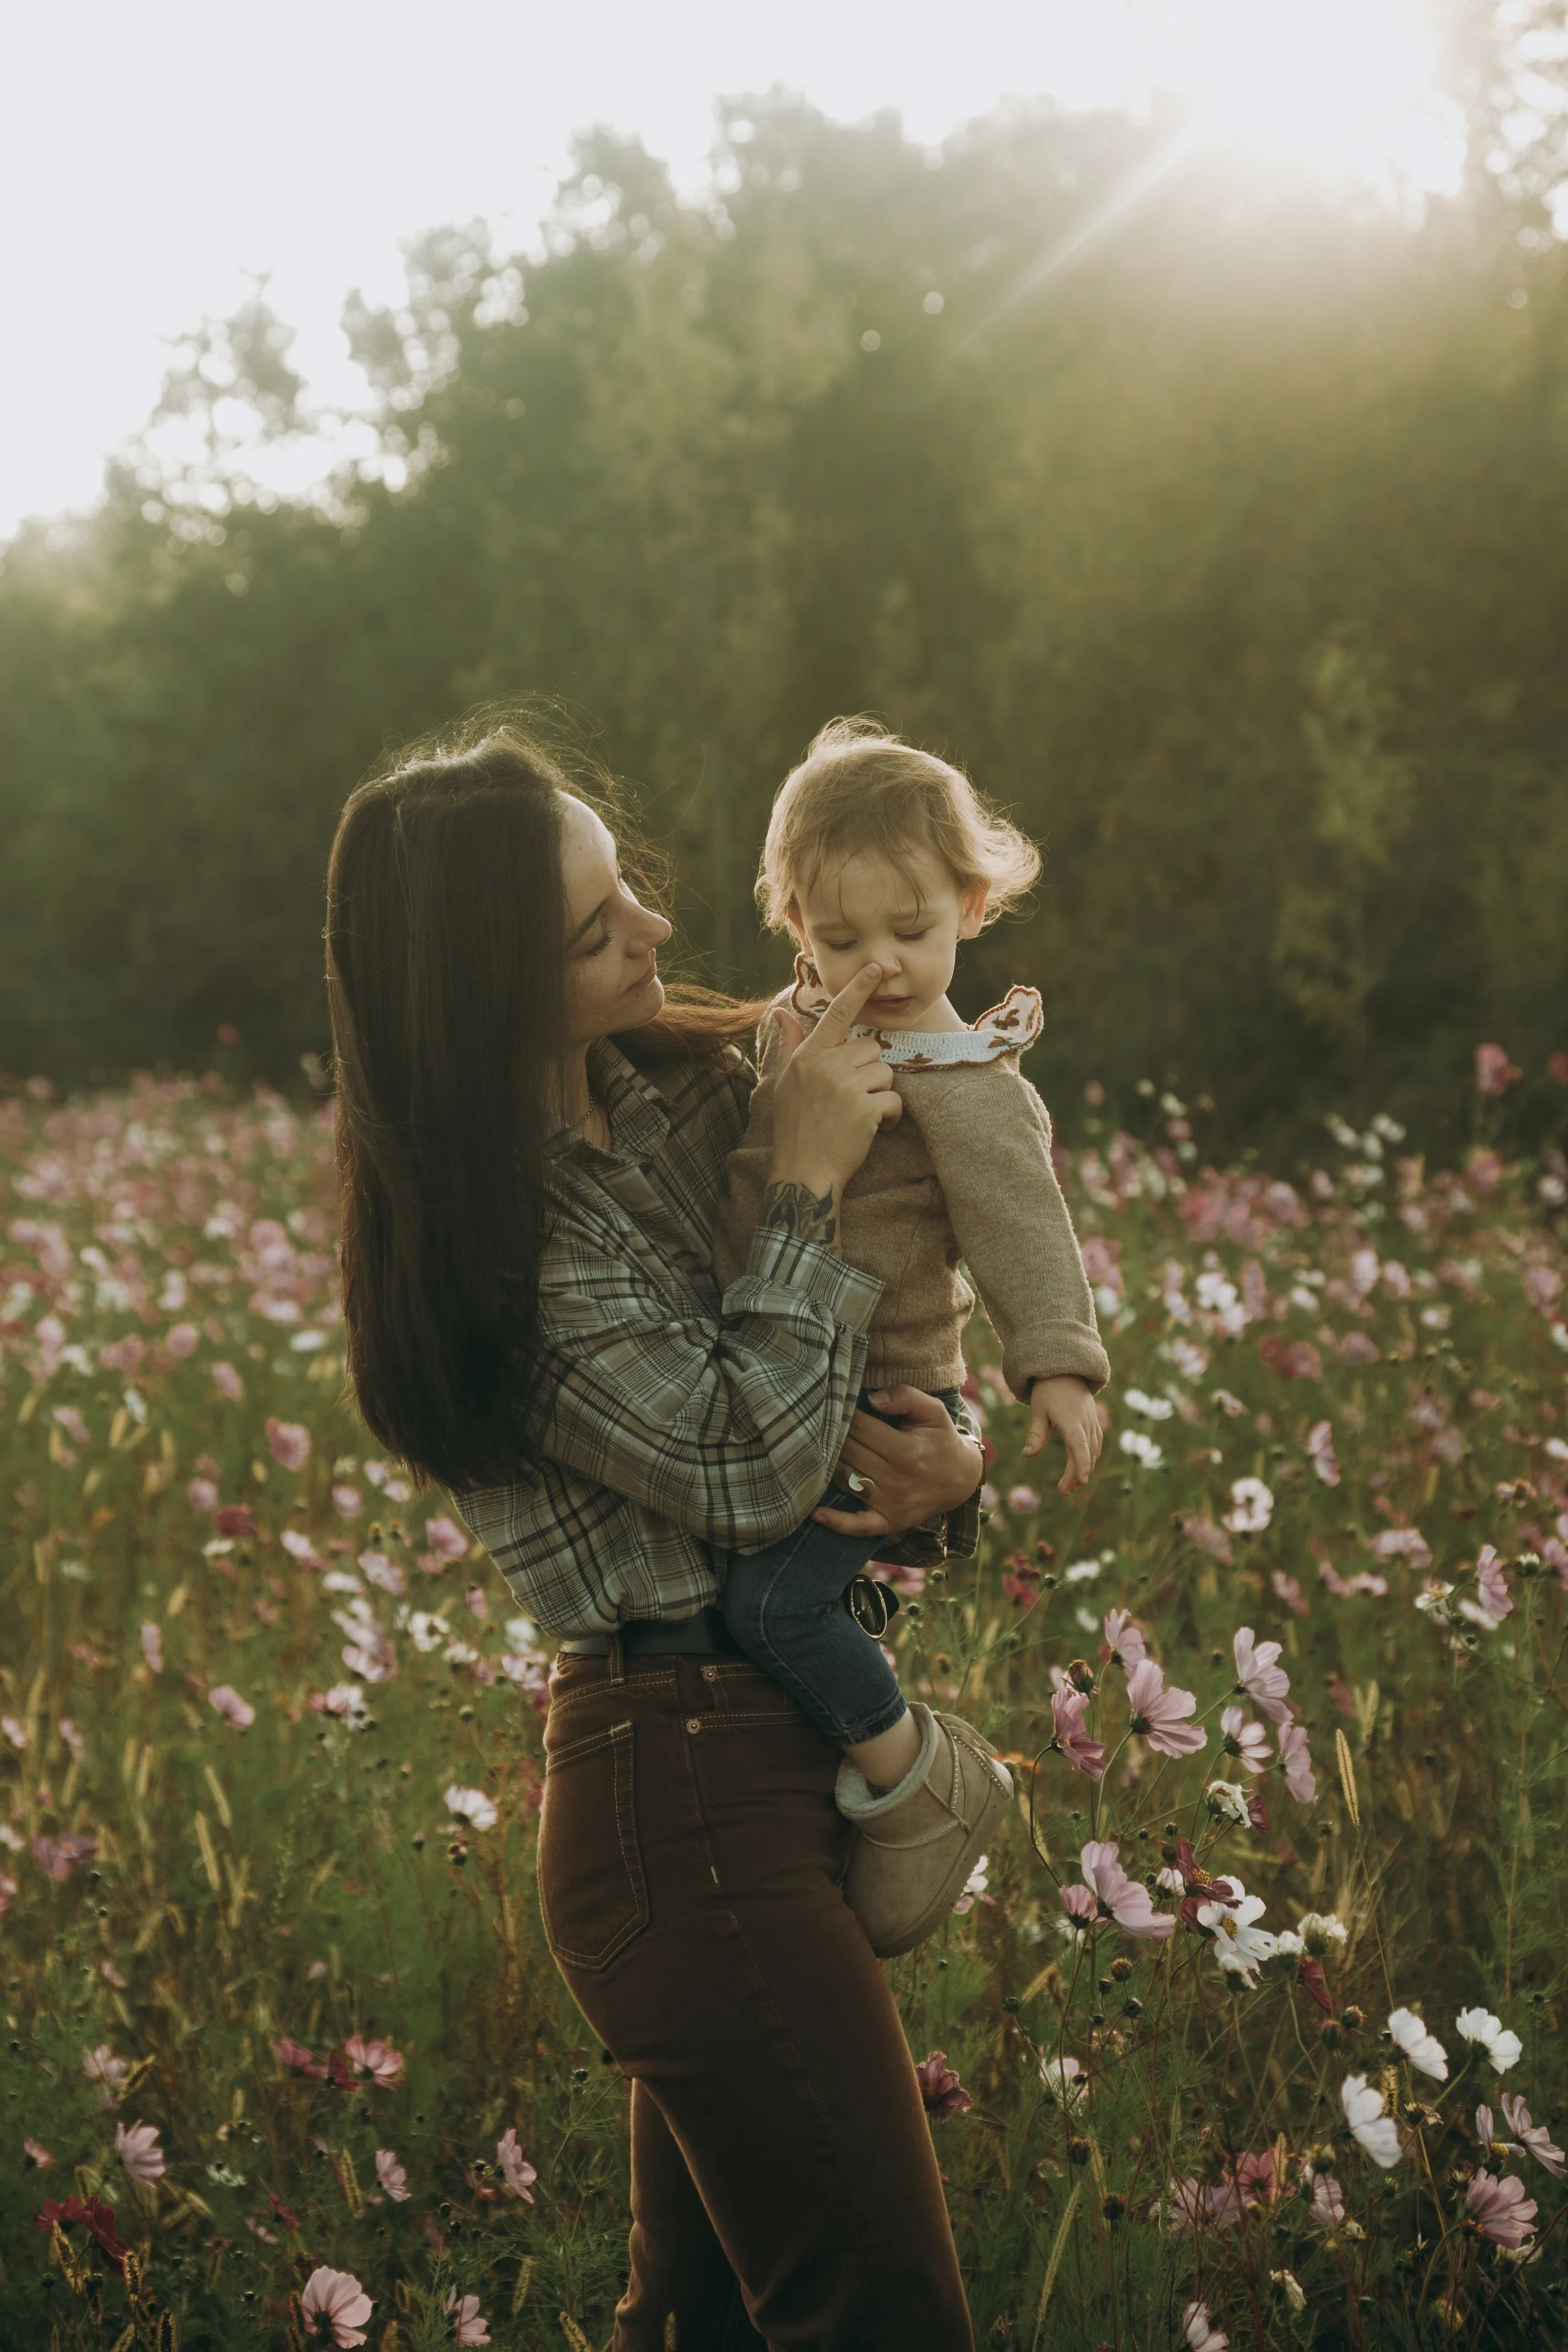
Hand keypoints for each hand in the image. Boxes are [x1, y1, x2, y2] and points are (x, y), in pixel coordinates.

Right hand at [767, 963, 902, 1199]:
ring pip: (885, 1073)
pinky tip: (873, 1129)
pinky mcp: (866, 1108)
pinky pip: (894, 1100)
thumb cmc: (794, 1127)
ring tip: (858, 1115)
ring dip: (879, 1095)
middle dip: (869, 1072)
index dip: (858, 988)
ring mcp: (847, 1086)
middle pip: (870, 1049)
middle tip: (852, 1097)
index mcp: (809, 1055)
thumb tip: (780, 1011)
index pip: (838, 1013)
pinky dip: (890, 1117)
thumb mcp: (786, 1082)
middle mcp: (827, 1065)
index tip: (875, 967)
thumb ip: (790, 1044)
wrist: (803, 1172)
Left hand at [812, 1387, 982, 1538]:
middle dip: (833, 1435)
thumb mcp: (933, 1411)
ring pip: (844, 1479)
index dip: (844, 1413)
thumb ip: (905, 1397)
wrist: (960, 1480)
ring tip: (813, 1449)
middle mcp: (896, 1479)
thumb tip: (871, 1398)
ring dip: (826, 1466)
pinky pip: (857, 1526)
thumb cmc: (940, 1439)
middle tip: (819, 1423)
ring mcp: (890, 1504)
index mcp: (906, 1450)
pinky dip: (836, 1522)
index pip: (860, 1428)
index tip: (835, 1403)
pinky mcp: (887, 1522)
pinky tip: (815, 1513)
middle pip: (848, 1452)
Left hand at [1024, 1374, 1102, 1493]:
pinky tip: (1081, 1469)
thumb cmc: (1047, 1391)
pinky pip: (1096, 1443)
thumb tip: (1027, 1456)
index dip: (1081, 1465)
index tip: (1082, 1481)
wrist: (1065, 1371)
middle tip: (1064, 1491)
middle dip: (1076, 1474)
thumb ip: (1036, 1434)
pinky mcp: (1093, 1423)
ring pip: (1093, 1450)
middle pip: (1085, 1453)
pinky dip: (1090, 1458)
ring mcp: (1092, 1422)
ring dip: (1084, 1468)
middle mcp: (1085, 1423)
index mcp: (1071, 1420)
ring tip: (1071, 1486)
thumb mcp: (1037, 1411)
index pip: (1079, 1446)